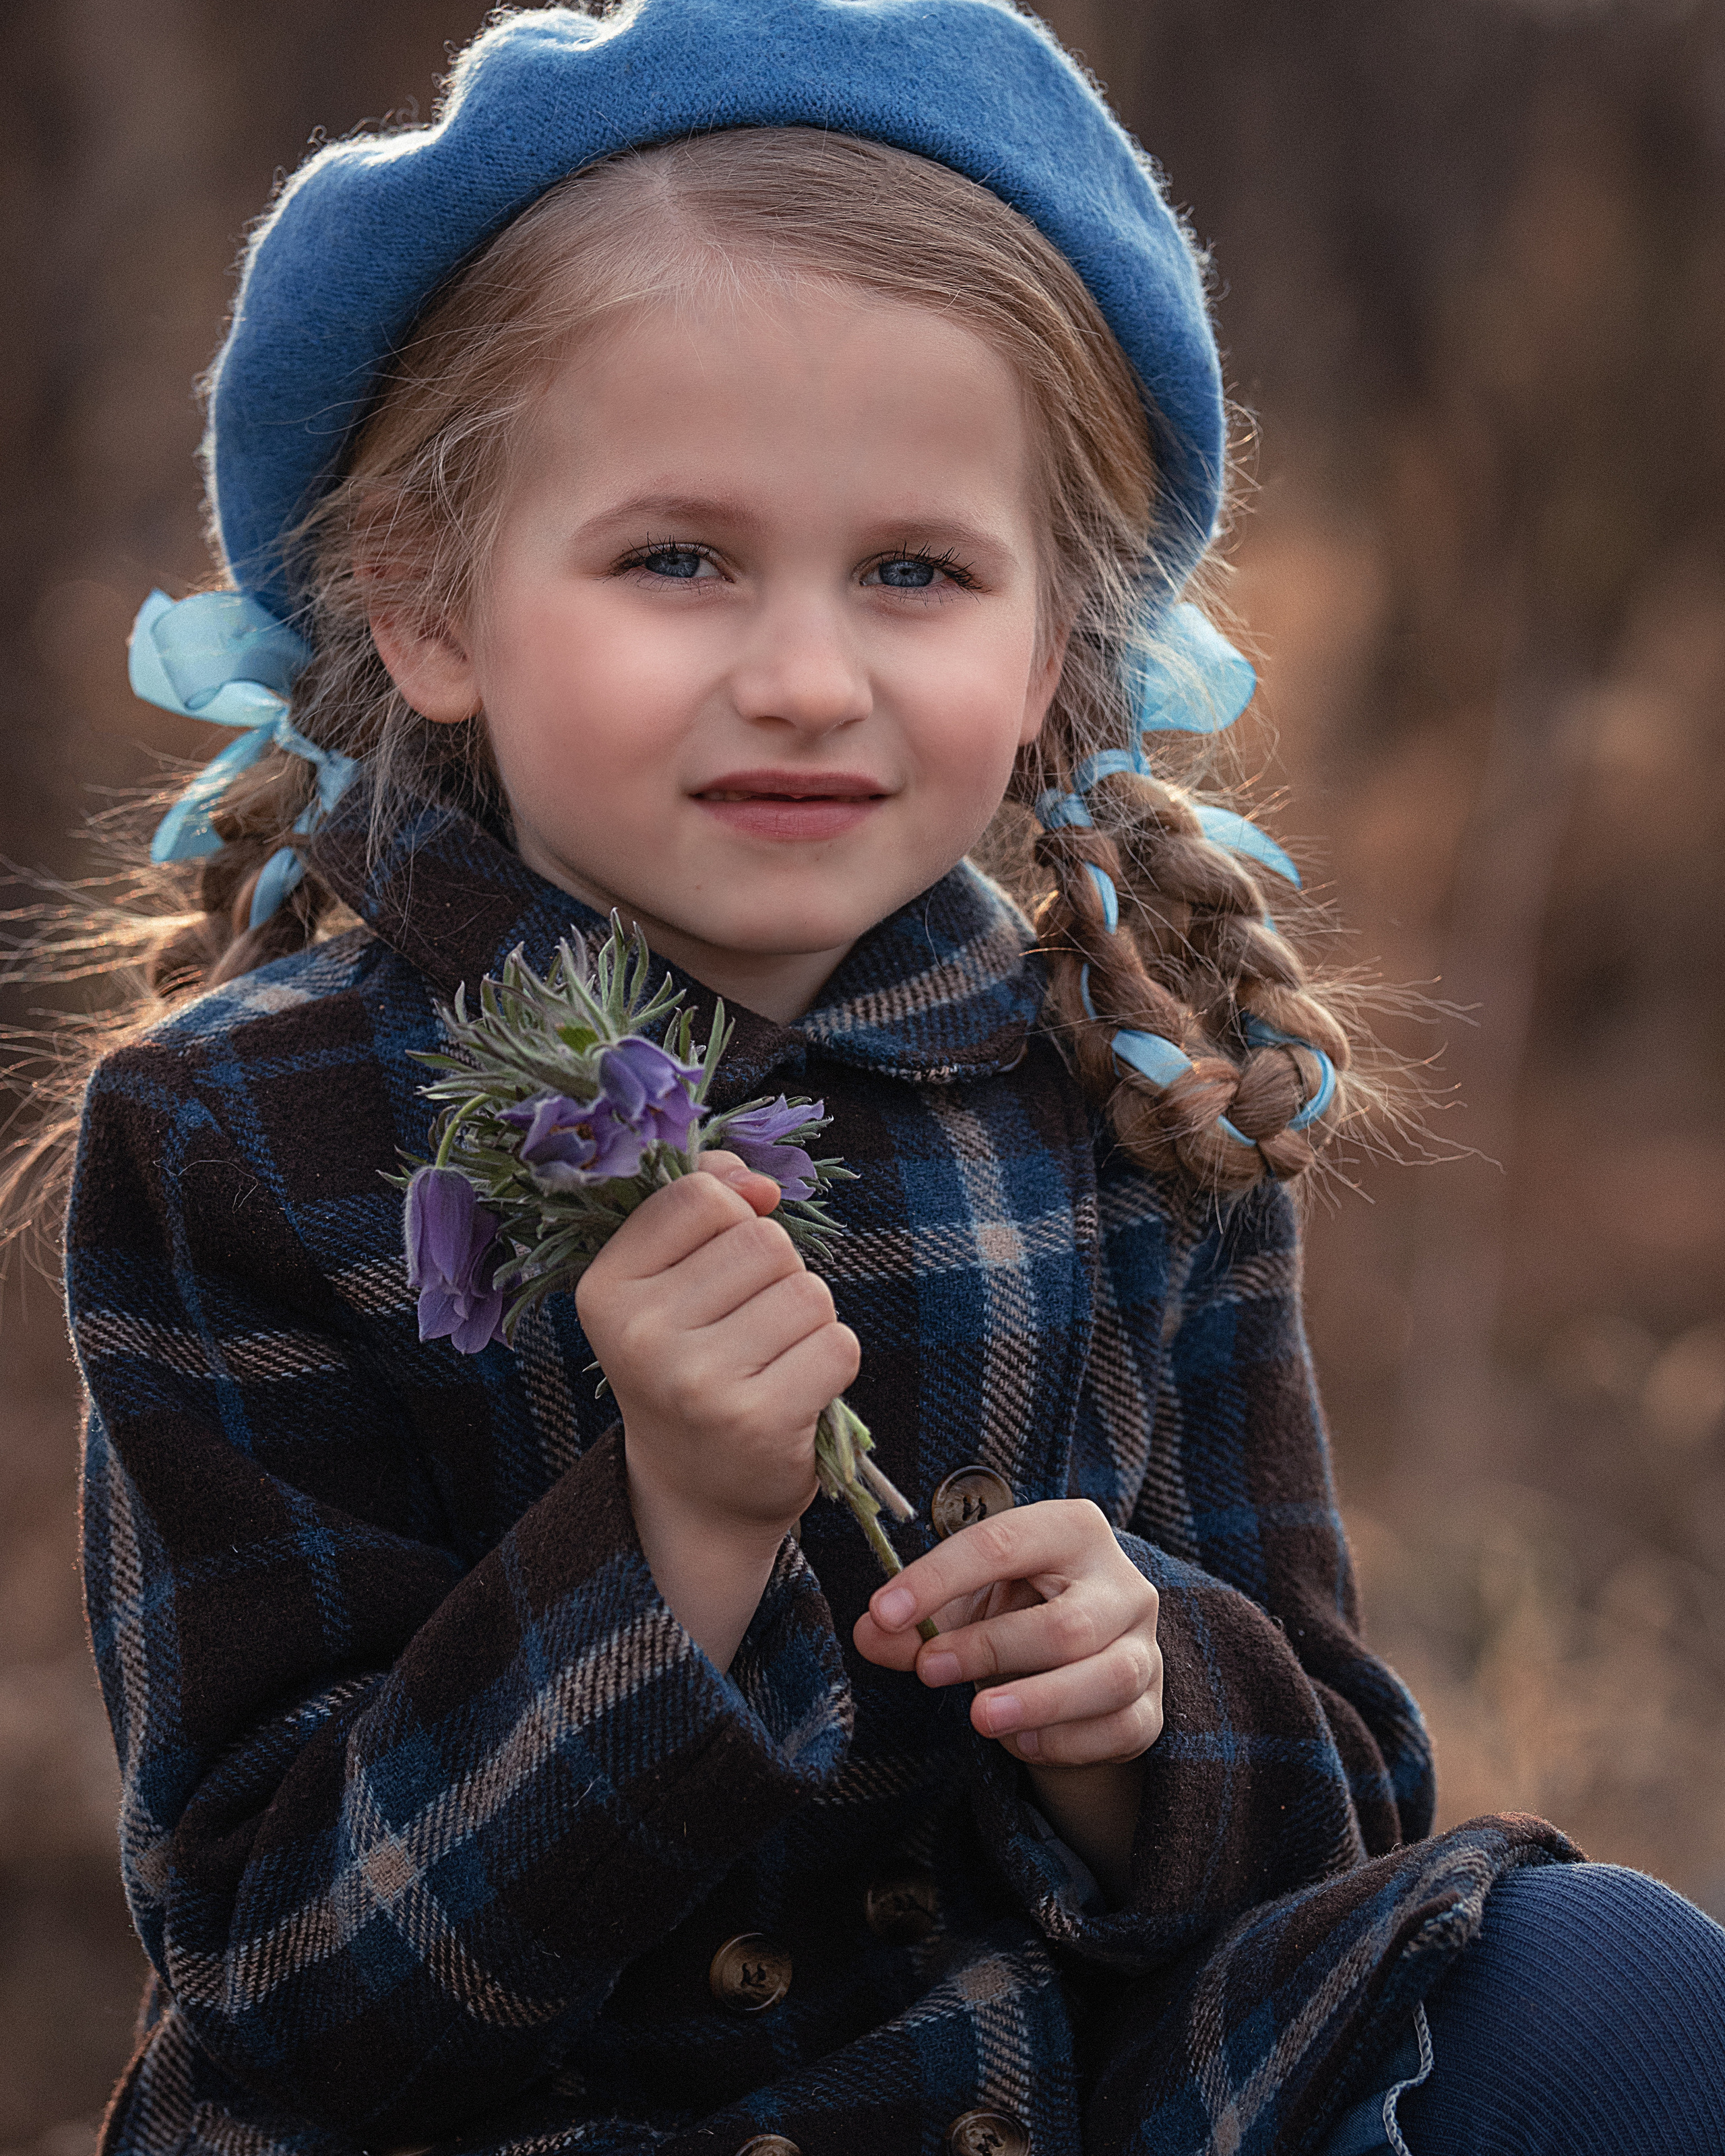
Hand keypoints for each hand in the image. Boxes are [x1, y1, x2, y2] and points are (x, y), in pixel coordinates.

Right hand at [576, 1152, 859, 1541]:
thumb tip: (757, 1181)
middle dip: (777, 1274)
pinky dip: (832, 1361)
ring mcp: (698, 1381)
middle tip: (748, 1328)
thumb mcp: (669, 1283)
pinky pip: (838, 1343)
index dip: (734, 1216)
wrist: (696, 1494)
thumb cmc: (691, 1367)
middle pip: (763, 1240)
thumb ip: (703, 1207)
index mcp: (606, 1289)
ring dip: (808, 1319)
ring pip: (808, 1289)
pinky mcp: (759, 1420)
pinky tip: (795, 1391)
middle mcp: (641, 1335)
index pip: (699, 1196)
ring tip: (770, 1359)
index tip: (722, 1263)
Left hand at [852, 1500, 1162, 1766]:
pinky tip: (1021, 1742)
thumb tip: (872, 1634)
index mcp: (1072, 1530)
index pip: (1004, 1543)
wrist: (1077, 1658)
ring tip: (979, 1719)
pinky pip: (1119, 1729)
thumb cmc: (1013, 1611)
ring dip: (1037, 1702)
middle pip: (1066, 1623)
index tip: (884, 1611)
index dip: (939, 1577)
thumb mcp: (960, 1604)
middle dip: (990, 1649)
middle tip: (928, 1669)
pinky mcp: (1152, 1706)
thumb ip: (913, 1618)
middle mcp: (1122, 1583)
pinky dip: (1066, 1741)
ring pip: (1107, 1677)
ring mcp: (1144, 1647)